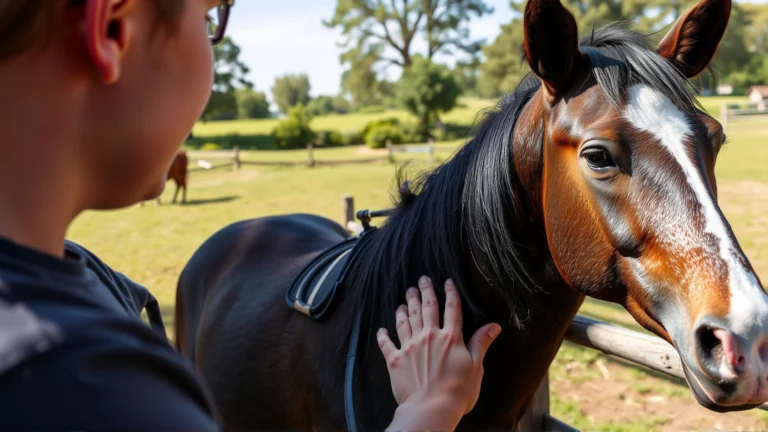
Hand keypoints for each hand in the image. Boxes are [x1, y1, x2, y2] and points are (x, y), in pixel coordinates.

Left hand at [379, 276, 501, 430]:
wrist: (431, 409)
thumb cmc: (458, 391)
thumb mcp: (476, 367)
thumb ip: (481, 343)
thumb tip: (494, 326)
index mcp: (450, 337)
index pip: (452, 309)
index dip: (450, 293)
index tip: (447, 281)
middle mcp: (429, 337)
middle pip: (426, 308)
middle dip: (424, 292)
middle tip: (421, 280)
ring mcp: (409, 347)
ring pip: (406, 320)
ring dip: (405, 307)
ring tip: (404, 298)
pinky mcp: (395, 360)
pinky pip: (386, 343)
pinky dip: (383, 335)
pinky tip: (382, 329)